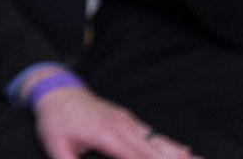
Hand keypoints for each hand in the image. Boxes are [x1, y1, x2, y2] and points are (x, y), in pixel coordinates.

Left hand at [32, 81, 194, 158]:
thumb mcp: (55, 145)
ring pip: (159, 142)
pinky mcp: (128, 119)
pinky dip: (171, 144)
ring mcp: (128, 122)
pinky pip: (153, 133)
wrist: (56, 90)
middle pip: (154, 153)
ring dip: (178, 155)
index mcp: (107, 135)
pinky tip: (186, 152)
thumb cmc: (56, 118)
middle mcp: (123, 127)